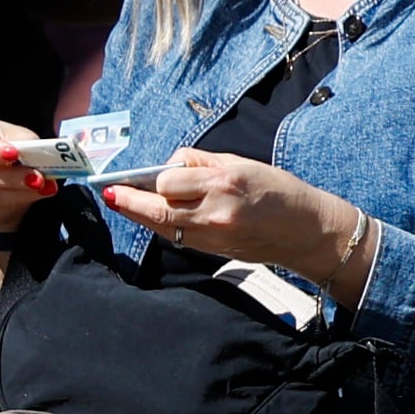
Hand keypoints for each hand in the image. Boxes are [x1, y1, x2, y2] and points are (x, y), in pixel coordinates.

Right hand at [0, 116, 62, 231]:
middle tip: (38, 177)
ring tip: (42, 186)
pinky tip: (35, 194)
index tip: (14, 154)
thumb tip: (40, 154)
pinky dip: (16, 199)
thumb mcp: (12, 135)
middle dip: (11, 176)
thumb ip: (22, 142)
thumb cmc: (0, 146)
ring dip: (18, 191)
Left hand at [96, 149, 376, 300]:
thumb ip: (202, 163)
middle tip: (109, 193)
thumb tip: (167, 166)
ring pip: (164, 227)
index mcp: (224, 181)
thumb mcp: (240, 163)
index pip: (170, 179)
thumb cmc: (276, 190)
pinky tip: (154, 217)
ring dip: (141, 215)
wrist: (305, 230)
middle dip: (129, 201)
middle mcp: (216, 210)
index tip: (133, 175)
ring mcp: (215, 234)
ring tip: (122, 202)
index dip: (152, 177)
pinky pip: (179, 237)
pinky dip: (162, 226)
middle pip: (158, 209)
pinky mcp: (216, 250)